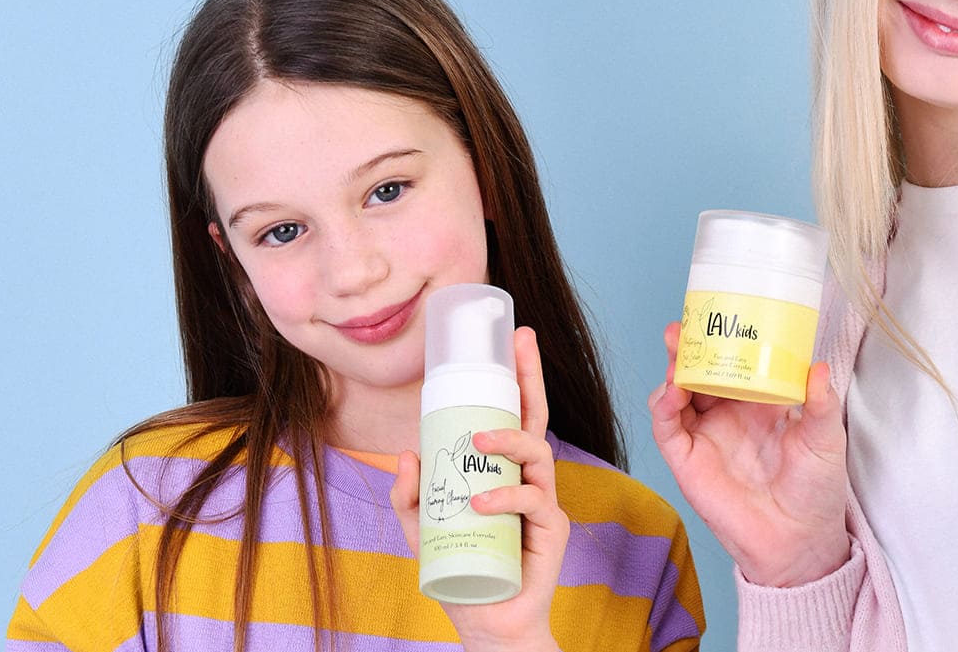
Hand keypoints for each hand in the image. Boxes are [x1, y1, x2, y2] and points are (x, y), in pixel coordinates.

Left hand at [390, 327, 563, 651]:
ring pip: (537, 454)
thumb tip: (406, 454)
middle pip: (535, 418)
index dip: (516, 376)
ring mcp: (542, 500)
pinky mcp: (550, 530)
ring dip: (508, 441)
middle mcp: (526, 477)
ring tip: (478, 443)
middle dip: (531, 377)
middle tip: (522, 344)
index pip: (511, 414)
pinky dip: (506, 499)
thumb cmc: (459, 567)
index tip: (514, 337)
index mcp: (500, 469)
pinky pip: (534, 503)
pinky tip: (482, 504)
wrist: (487, 621)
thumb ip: (409, 494)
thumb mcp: (420, 528)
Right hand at [648, 322, 849, 586]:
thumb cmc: (815, 490)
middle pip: (697, 370)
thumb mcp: (826, 440)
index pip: (733, 360)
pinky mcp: (686, 459)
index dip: (721, 338)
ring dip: (672, 370)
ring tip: (676, 354)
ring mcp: (703, 434)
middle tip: (682, 327)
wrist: (799, 541)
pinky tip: (672, 392)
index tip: (718, 315)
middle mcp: (726, 413)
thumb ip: (821, 404)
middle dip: (686, 347)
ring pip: (676, 392)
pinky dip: (663, 405)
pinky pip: (666, 427)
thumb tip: (818, 366)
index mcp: (757, 401)